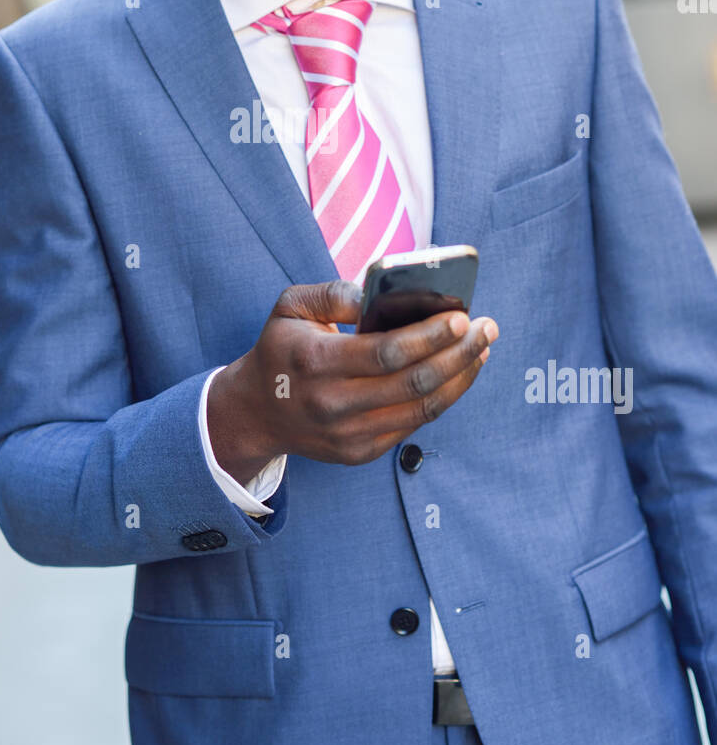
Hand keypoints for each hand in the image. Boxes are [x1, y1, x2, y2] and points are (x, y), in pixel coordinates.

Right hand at [206, 279, 497, 486]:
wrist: (256, 412)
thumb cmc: (281, 349)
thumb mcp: (290, 307)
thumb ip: (332, 294)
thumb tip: (376, 292)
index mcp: (316, 363)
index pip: (386, 353)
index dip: (429, 336)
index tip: (462, 317)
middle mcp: (333, 404)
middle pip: (413, 382)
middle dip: (459, 354)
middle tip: (487, 328)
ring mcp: (349, 434)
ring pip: (422, 408)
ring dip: (460, 378)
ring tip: (482, 350)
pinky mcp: (361, 451)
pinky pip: (413, 424)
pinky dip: (443, 398)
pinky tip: (458, 373)